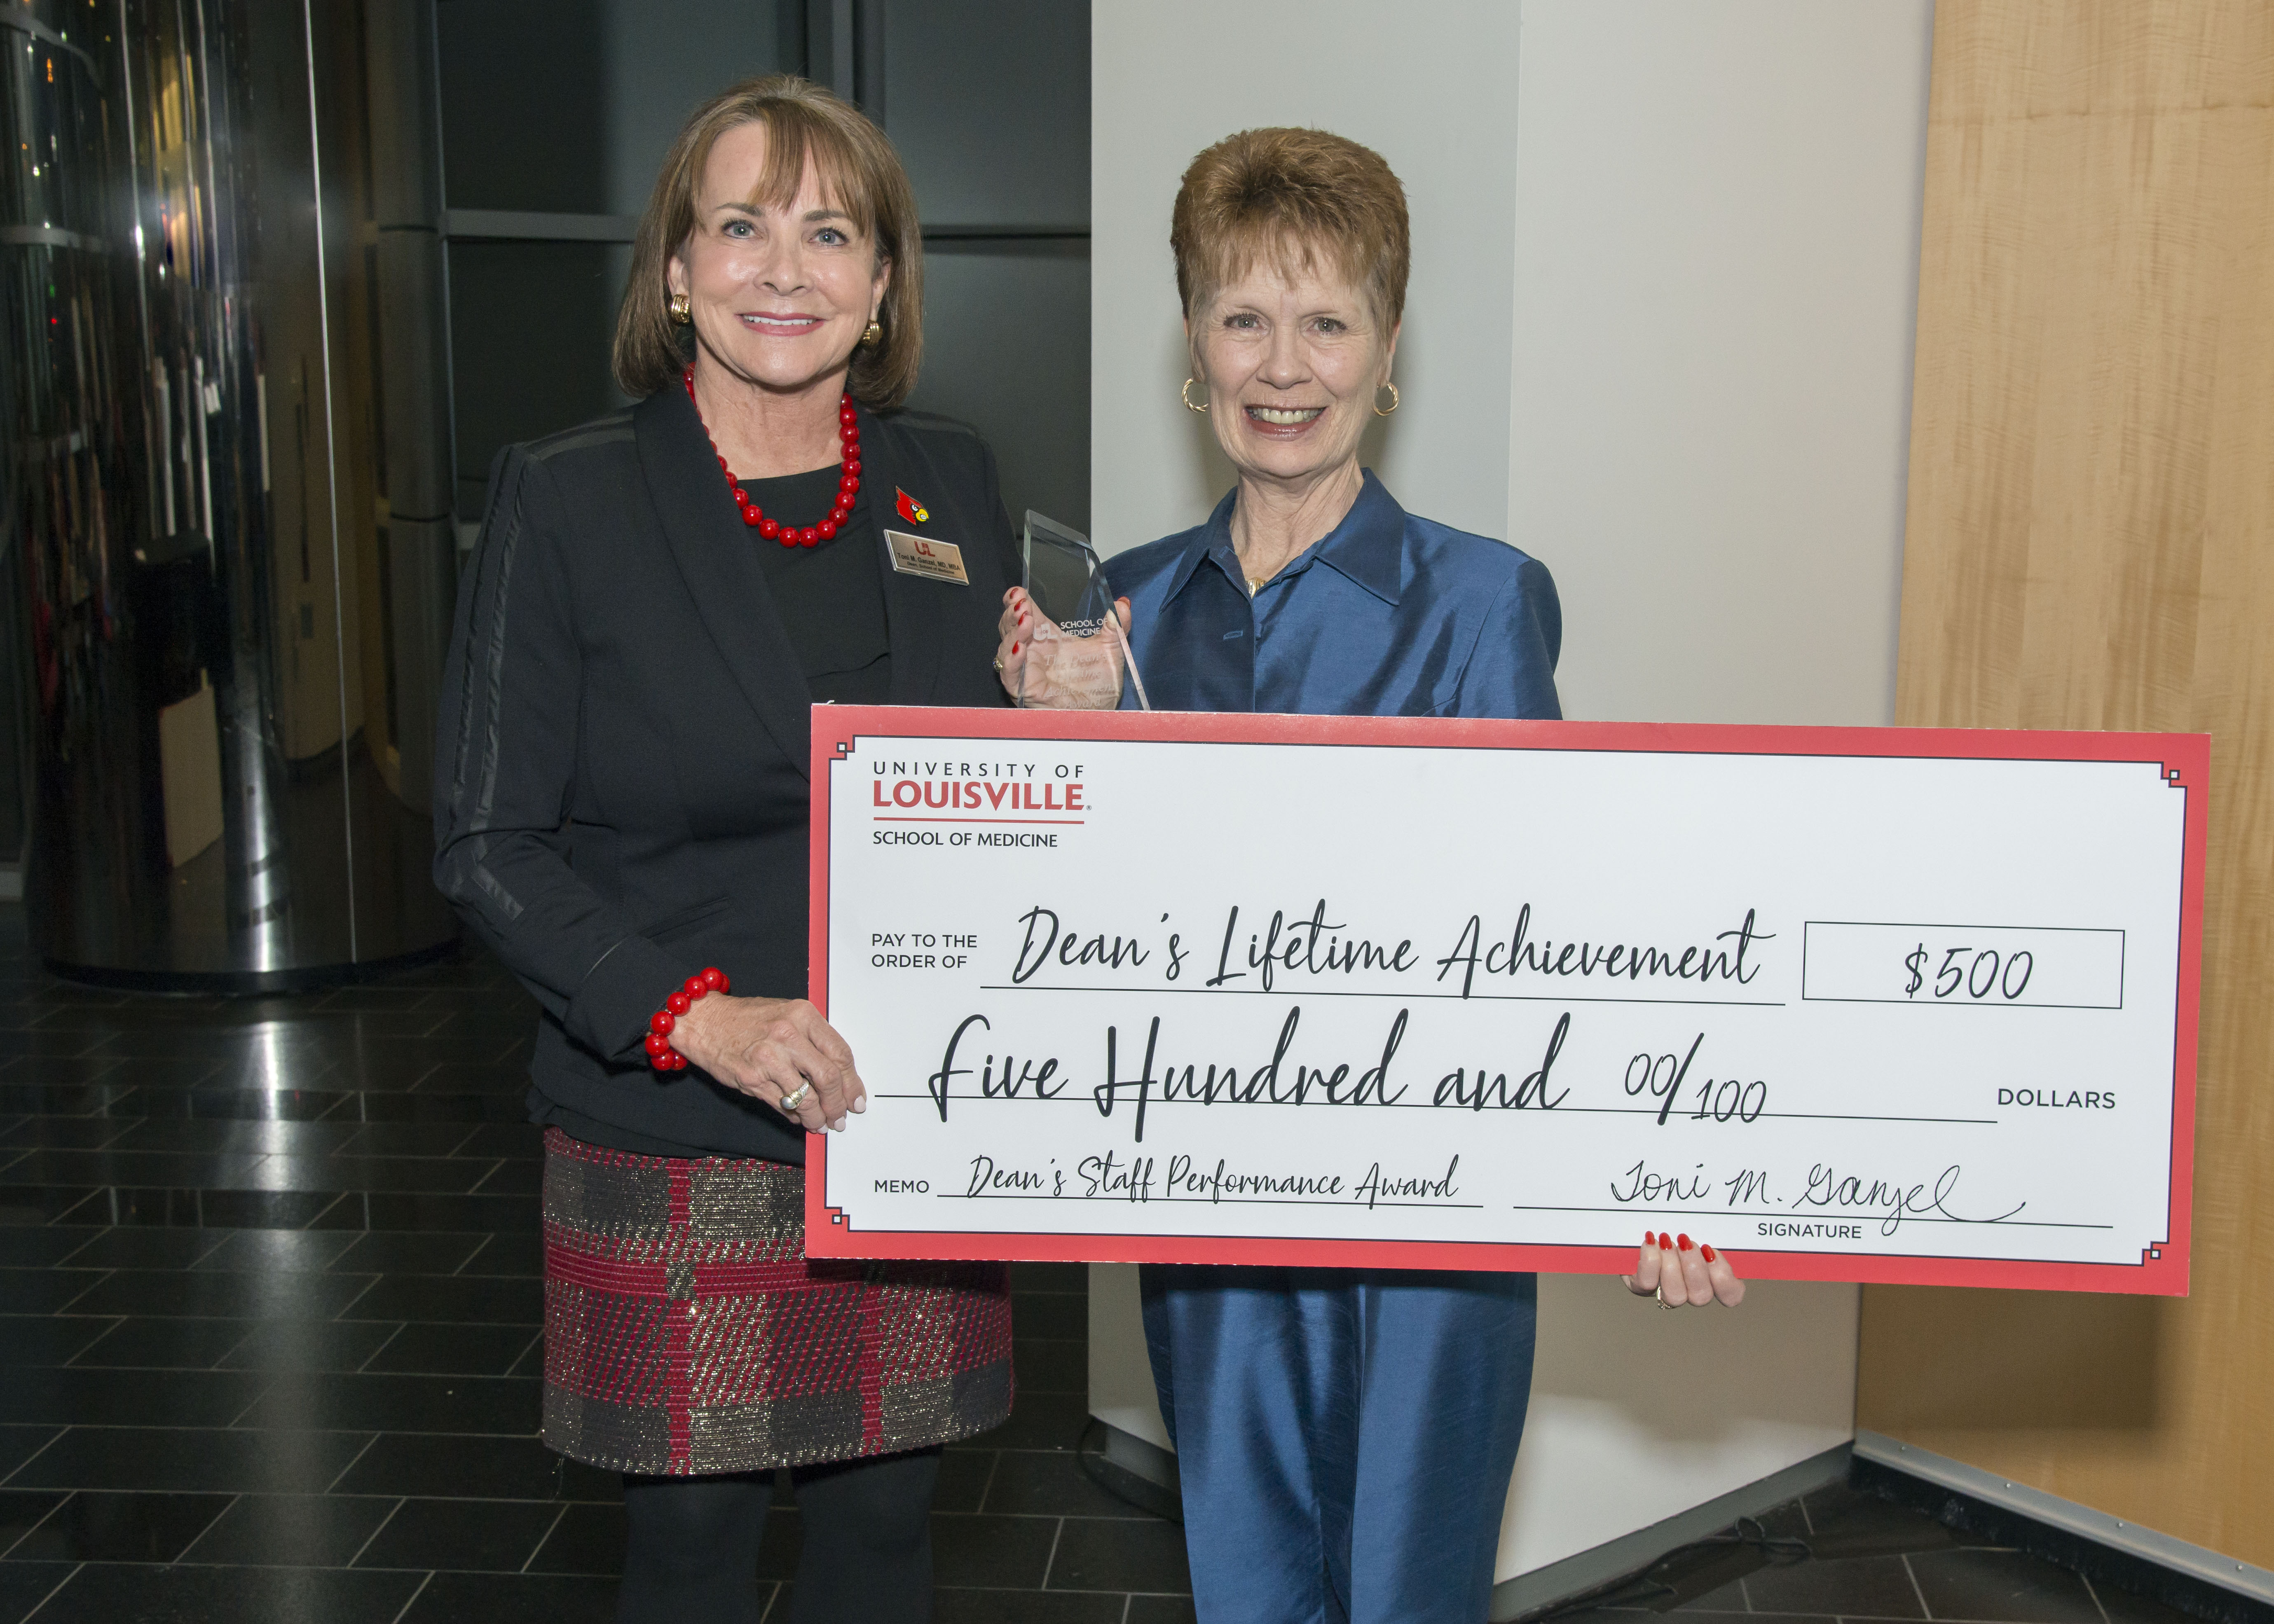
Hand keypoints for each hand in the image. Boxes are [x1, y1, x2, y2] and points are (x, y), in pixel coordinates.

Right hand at [666, 994, 866, 1132]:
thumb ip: (813, 1040)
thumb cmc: (747, 1019)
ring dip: (817, 1117)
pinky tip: (798, 1118)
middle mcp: (787, 1035)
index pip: (840, 1054)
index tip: (856, 1098)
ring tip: (821, 1124)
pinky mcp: (751, 1078)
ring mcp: (769, 1058)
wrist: (705, 1020)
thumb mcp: (787, 1015)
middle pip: (828, 1078)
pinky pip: (782, 1105)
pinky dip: (794, 1116)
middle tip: (840, 1117)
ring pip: (806, 1098)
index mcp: (803, 1015)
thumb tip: (838, 1076)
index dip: (852, 1082)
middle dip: (838, 1104)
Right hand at [995, 587, 1131, 708]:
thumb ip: (1117, 626)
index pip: (1027, 612)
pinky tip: (1020, 648)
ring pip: (1006, 646)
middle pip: (1010, 625)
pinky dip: (1012, 660)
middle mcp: (1033, 650)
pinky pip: (1010, 673)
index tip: (1019, 590)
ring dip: (1013, 631)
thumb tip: (1123, 603)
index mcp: (1048, 636)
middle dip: (1012, 612)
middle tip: (1021, 603)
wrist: (1101, 713)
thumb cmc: (1100, 684)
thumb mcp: (1111, 649)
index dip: (1019, 599)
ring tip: (1026, 620)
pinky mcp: (1024, 689)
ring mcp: (1026, 669)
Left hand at [1622, 1231, 1744, 1307]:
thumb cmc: (1674, 1225)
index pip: (1730, 1295)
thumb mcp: (1695, 1226)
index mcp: (1710, 1277)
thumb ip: (1709, 1232)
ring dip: (1672, 1266)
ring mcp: (1665, 1291)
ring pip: (1676, 1295)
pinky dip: (1650, 1262)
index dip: (1725, 1280)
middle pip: (1701, 1296)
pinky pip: (1647, 1283)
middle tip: (1686, 1242)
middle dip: (1695, 1268)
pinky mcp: (1640, 1286)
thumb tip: (1718, 1232)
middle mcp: (1690, 1290)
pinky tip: (1650, 1241)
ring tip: (1666, 1241)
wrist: (1636, 1227)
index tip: (1712, 1253)